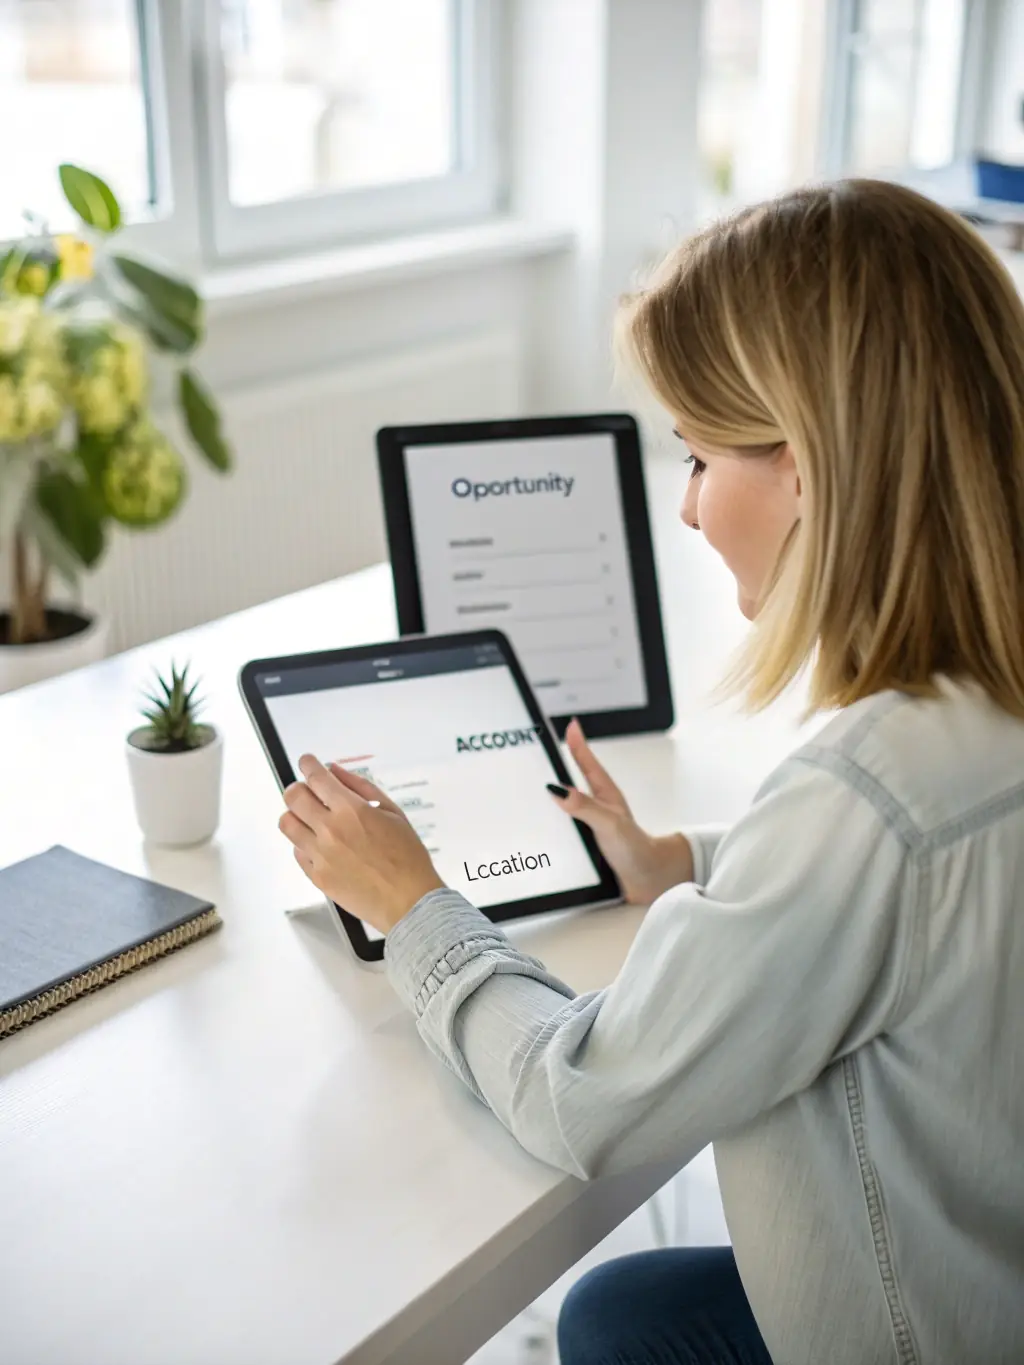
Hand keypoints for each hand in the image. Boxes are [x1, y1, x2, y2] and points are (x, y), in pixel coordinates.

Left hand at [278, 755, 444, 934]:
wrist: (408, 900)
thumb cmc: (407, 857)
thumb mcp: (393, 812)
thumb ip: (361, 787)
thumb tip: (336, 771)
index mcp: (351, 810)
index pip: (316, 778)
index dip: (308, 764)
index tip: (307, 761)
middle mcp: (330, 830)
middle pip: (293, 797)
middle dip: (298, 788)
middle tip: (307, 790)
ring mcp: (320, 855)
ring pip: (287, 824)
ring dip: (296, 815)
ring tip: (311, 819)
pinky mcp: (317, 876)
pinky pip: (297, 852)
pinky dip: (305, 844)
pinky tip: (322, 845)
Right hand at [548, 718, 692, 903]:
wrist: (645, 881)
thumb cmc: (636, 850)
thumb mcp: (609, 823)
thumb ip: (585, 806)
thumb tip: (559, 790)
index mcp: (604, 795)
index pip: (587, 763)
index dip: (577, 744)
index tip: (570, 725)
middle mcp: (595, 808)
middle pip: (572, 782)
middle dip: (557, 767)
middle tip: (543, 751)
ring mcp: (589, 826)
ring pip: (564, 809)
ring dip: (549, 802)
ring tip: (534, 787)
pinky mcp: (583, 844)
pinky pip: (562, 832)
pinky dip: (549, 829)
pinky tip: (539, 831)